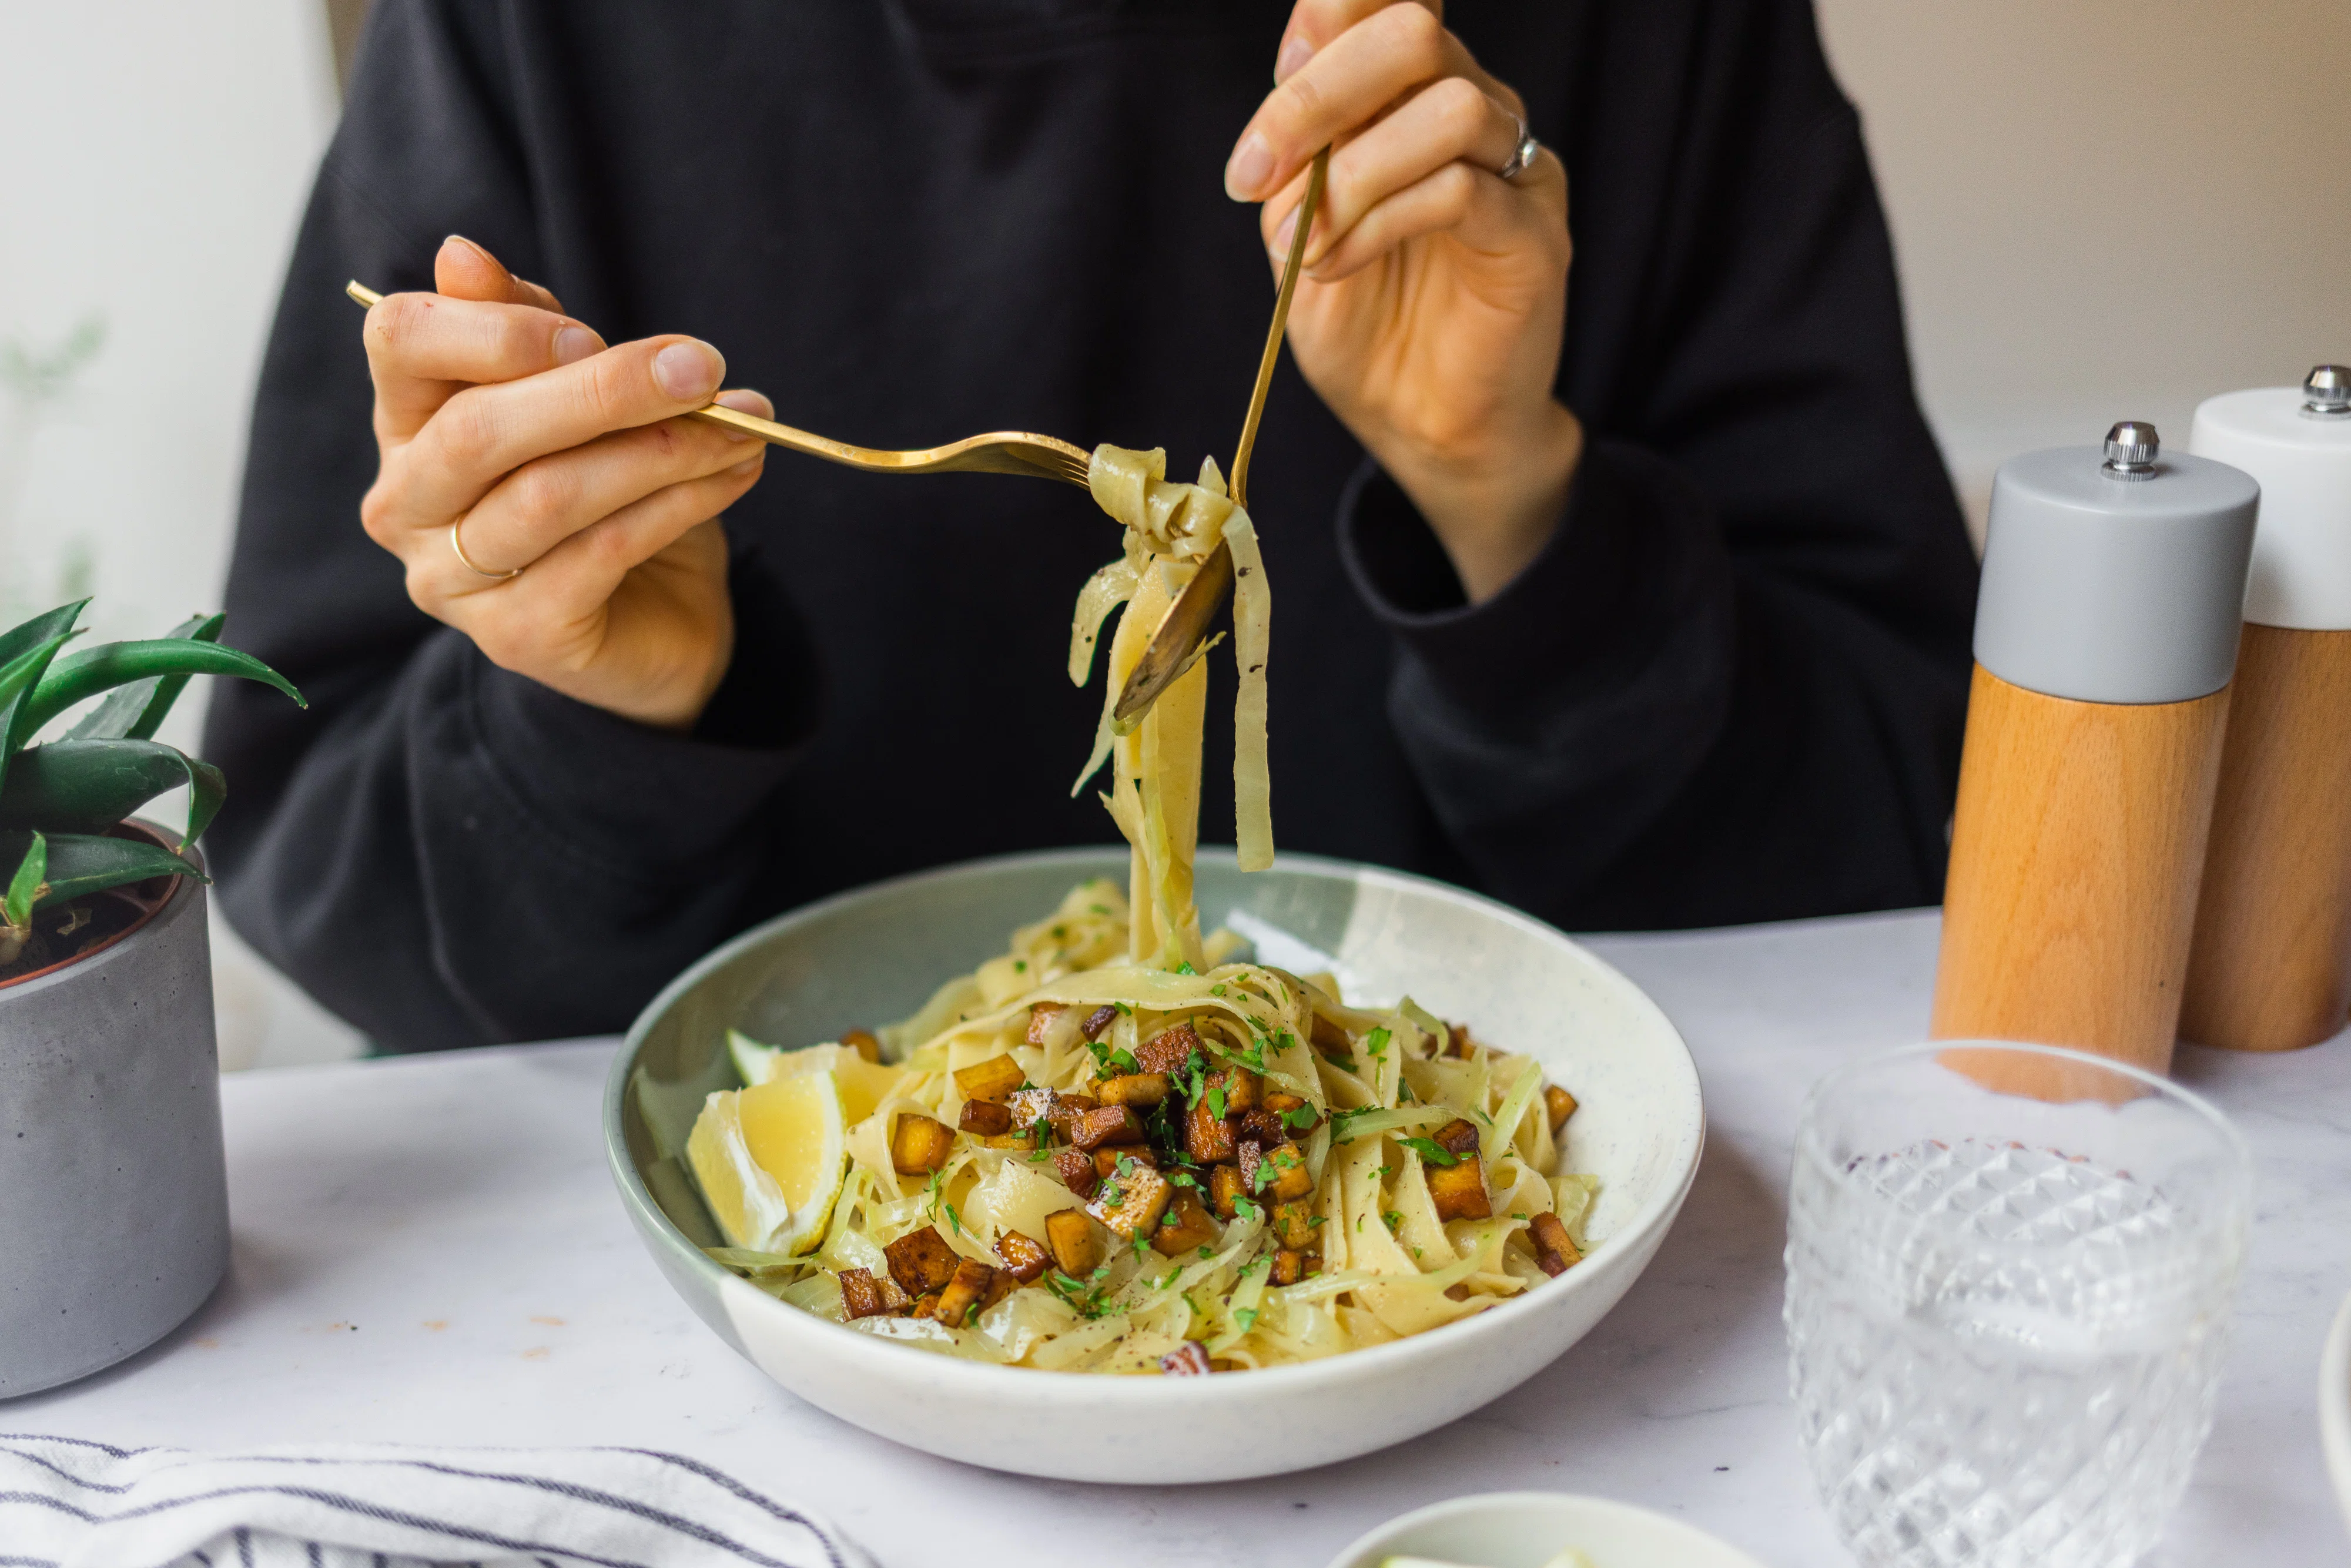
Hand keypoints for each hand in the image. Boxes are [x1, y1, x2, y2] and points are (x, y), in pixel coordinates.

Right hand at [358, 236, 769, 730]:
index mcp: (407, 422)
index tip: (589, 333)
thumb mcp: (576, 397)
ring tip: (741, 427)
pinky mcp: (520, 636)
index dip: (493, 328)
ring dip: (664, 449)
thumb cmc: (609, 490)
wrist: (658, 617)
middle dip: (605, 389)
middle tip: (703, 367)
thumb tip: (461, 254)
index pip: (400, 342)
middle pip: (481, 426)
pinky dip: (681, 503)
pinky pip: (604, 551)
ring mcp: (454, 580)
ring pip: (551, 493)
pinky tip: (735, 475)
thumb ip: (528, 329)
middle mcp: (405, 503)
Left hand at [1227, 2, 1578, 602]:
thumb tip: (1282, 108)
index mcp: (1415, 99)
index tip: (1274, 82)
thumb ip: (1296, 163)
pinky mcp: (1533, 233)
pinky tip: (1343, 262)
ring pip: (1448, 104)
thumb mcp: (1300, 231)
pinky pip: (1460, 188)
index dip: (1328, 16)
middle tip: (1259, 170)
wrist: (1424, 429)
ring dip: (1354, 172)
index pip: (1388, 3)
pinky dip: (1383, 219)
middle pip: (1416, 29)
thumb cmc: (1368, 329)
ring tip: (1314, 243)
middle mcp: (1478, 112)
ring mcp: (1515, 169)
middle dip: (1318, 92)